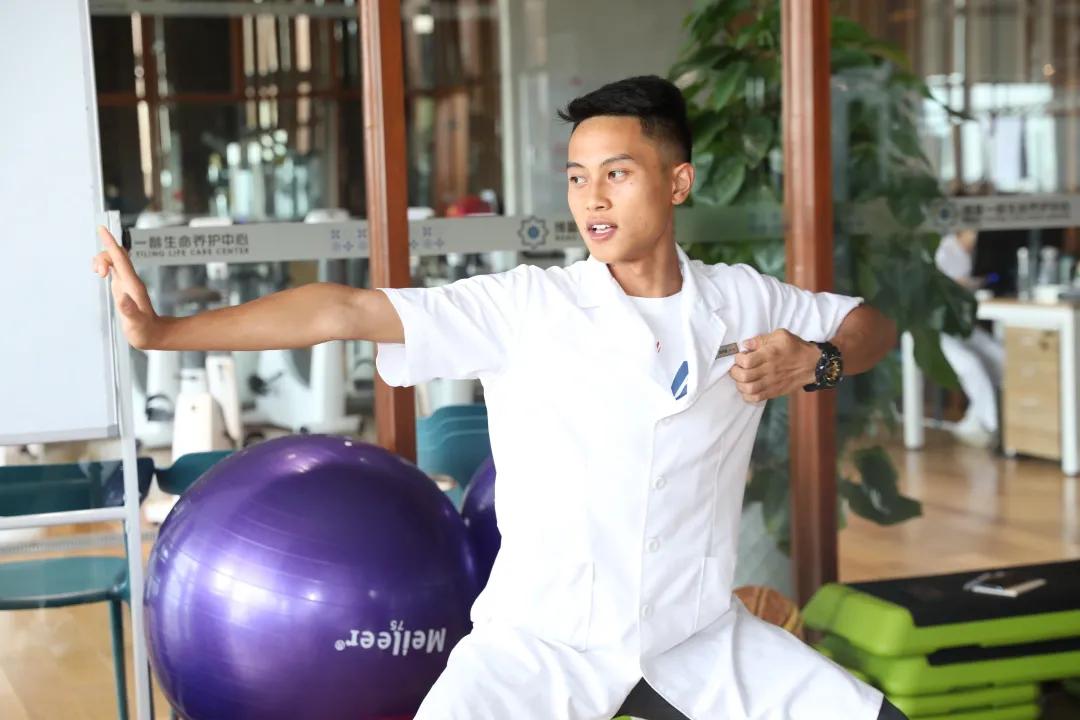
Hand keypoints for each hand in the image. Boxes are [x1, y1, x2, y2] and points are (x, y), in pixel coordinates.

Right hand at [91, 226, 159, 348]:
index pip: (120, 259)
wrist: (153, 334)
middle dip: (102, 256)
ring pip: (113, 260)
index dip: (111, 244)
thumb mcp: (136, 322)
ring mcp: (126, 282)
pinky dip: (104, 265)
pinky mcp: (122, 287)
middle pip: (115, 256)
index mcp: (132, 285)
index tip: (102, 229)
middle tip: (99, 274)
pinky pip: (113, 267)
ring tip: (99, 275)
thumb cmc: (144, 330)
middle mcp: (130, 280)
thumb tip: (121, 297)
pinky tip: (101, 272)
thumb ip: (129, 310)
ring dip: (102, 261)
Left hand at [730, 329, 819, 403]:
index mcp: (769, 355)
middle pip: (744, 377)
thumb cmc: (795, 348)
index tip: (740, 356)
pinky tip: (747, 389)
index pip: (746, 361)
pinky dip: (747, 396)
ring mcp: (772, 383)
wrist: (813, 364)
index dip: (738, 359)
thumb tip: (745, 344)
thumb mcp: (780, 335)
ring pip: (749, 389)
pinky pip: (757, 398)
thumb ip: (761, 339)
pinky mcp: (774, 392)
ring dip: (740, 384)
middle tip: (736, 368)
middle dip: (735, 372)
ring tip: (740, 378)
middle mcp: (769, 370)